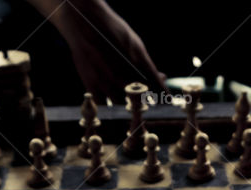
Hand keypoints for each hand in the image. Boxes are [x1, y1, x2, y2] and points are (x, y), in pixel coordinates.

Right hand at [30, 0, 165, 102]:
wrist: (84, 24)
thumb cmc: (112, 31)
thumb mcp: (135, 44)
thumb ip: (146, 64)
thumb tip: (160, 77)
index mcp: (140, 62)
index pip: (158, 87)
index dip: (163, 95)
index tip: (166, 99)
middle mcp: (125, 74)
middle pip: (141, 99)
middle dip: (145, 98)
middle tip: (145, 96)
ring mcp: (108, 81)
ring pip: (123, 103)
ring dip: (126, 101)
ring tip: (126, 95)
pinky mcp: (92, 85)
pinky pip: (104, 103)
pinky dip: (109, 102)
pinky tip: (110, 95)